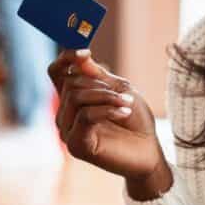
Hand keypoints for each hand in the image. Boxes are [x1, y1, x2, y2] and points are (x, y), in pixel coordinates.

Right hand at [48, 50, 170, 198]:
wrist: (148, 151)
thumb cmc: (134, 120)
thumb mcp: (119, 89)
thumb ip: (97, 75)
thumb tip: (79, 56)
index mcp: (73, 98)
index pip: (56, 72)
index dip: (66, 58)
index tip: (85, 52)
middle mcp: (65, 114)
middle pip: (70, 83)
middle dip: (100, 84)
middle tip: (125, 95)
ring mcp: (68, 131)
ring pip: (76, 97)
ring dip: (107, 97)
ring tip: (127, 104)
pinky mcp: (76, 146)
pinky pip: (85, 116)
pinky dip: (107, 110)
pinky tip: (124, 113)